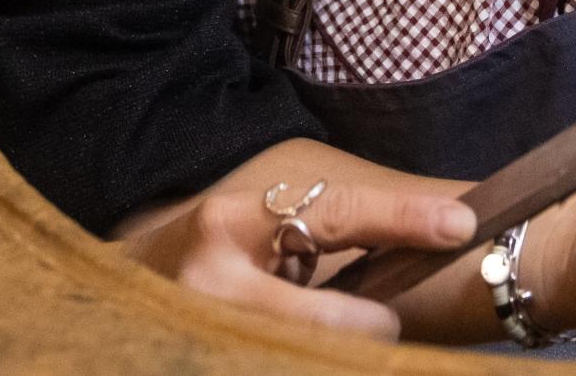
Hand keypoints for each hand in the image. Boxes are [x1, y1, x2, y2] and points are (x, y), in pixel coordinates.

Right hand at [116, 176, 477, 339]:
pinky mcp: (215, 364)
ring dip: (340, 347)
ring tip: (320, 326)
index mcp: (229, 225)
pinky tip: (296, 343)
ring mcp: (215, 334)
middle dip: (373, 325)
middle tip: (380, 321)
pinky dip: (307, 356)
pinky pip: (292, 363)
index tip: (460, 223)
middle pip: (335, 322)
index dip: (403, 218)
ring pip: (317, 353)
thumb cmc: (198, 256)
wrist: (115, 297)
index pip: (335, 214)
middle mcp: (217, 282)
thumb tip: (405, 244)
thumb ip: (309, 236)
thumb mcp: (245, 226)